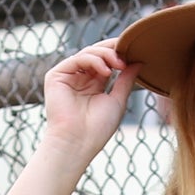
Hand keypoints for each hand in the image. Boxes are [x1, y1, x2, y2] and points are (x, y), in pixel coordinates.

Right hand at [41, 40, 141, 163]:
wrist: (78, 143)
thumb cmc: (97, 129)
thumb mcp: (117, 100)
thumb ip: (126, 80)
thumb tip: (138, 62)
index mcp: (93, 83)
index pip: (106, 60)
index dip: (119, 53)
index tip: (135, 53)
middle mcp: (79, 77)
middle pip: (97, 53)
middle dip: (113, 50)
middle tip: (128, 55)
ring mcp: (67, 76)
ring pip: (88, 53)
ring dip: (106, 55)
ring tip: (119, 65)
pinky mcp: (56, 76)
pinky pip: (77, 59)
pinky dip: (93, 60)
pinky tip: (106, 71)